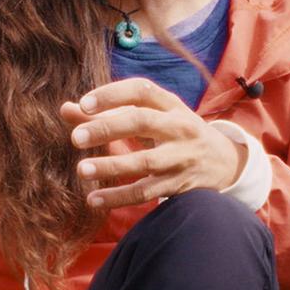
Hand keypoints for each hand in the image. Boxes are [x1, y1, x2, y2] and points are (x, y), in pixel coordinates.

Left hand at [58, 78, 245, 209]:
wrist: (224, 161)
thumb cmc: (175, 132)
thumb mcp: (152, 116)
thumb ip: (108, 113)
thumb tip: (65, 109)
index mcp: (171, 104)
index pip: (141, 90)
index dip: (112, 94)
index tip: (84, 104)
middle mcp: (179, 127)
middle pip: (142, 122)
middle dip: (108, 129)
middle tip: (75, 138)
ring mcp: (181, 157)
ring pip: (145, 162)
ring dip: (112, 166)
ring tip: (82, 170)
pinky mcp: (179, 184)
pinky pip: (147, 192)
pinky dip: (119, 197)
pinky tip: (94, 199)